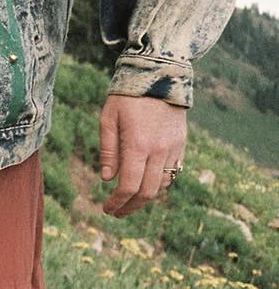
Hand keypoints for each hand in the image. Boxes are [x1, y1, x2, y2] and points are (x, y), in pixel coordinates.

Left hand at [98, 94, 187, 216]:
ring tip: (129, 201)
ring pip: (162, 185)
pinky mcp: (181, 144)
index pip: (129, 186)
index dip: (118, 202)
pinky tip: (145, 185)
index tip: (107, 209)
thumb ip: (108, 151)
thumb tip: (107, 179)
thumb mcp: (108, 120)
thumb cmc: (127, 97)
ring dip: (146, 198)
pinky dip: (158, 184)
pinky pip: (173, 172)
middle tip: (116, 213)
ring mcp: (173, 147)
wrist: (160, 75)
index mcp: (138, 145)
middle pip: (148, 192)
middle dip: (131, 207)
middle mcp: (159, 150)